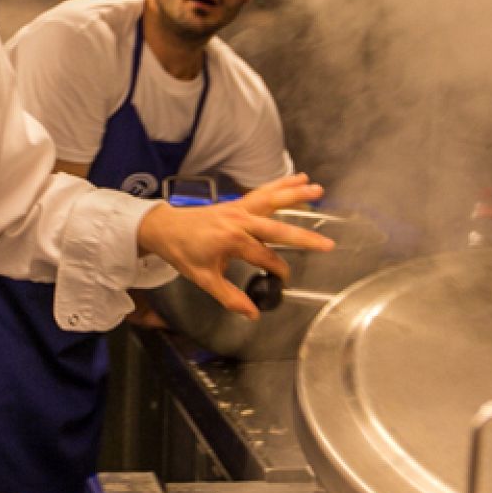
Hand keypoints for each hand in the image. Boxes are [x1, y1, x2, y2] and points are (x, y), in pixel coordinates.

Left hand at [136, 173, 333, 320]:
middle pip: (278, 228)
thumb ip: (229, 297)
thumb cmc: (184, 252)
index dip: (277, 270)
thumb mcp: (204, 279)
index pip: (265, 257)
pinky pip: (263, 192)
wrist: (165, 228)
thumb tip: (252, 314)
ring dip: (296, 194)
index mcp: (232, 240)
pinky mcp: (237, 202)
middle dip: (304, 237)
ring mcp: (239, 208)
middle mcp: (239, 221)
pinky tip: (297, 178)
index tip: (285, 279)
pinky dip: (281, 184)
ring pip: (273, 200)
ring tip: (318, 189)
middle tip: (326, 243)